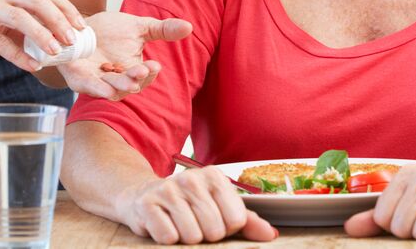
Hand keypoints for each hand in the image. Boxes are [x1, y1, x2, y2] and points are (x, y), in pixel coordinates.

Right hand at [0, 0, 83, 71]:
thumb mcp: (2, 14)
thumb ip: (25, 22)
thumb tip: (56, 40)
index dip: (66, 9)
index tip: (82, 26)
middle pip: (38, 1)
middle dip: (59, 20)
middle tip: (74, 40)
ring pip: (20, 17)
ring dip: (41, 35)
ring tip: (56, 52)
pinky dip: (17, 54)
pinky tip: (31, 66)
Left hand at [57, 11, 191, 99]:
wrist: (79, 27)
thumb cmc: (111, 30)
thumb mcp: (139, 27)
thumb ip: (163, 29)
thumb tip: (189, 26)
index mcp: (133, 70)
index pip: (145, 76)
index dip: (150, 73)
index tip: (155, 65)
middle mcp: (117, 80)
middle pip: (129, 85)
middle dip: (136, 79)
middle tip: (142, 72)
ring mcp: (97, 82)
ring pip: (111, 90)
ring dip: (120, 87)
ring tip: (130, 83)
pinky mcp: (80, 80)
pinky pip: (89, 87)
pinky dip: (97, 89)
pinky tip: (105, 89)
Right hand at [115, 167, 277, 243]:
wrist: (144, 197)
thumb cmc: (188, 205)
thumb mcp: (218, 207)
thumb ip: (246, 221)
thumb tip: (270, 234)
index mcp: (214, 176)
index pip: (235, 220)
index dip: (226, 229)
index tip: (214, 220)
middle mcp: (192, 178)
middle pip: (214, 230)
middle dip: (205, 236)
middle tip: (194, 224)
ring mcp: (168, 189)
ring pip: (192, 236)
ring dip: (185, 239)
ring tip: (178, 225)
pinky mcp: (147, 203)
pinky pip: (168, 237)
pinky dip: (167, 239)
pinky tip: (163, 225)